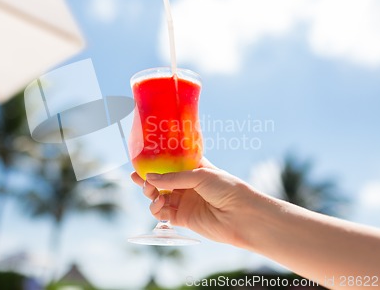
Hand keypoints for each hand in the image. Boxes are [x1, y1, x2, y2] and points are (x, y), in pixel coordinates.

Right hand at [130, 158, 256, 246]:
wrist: (242, 216)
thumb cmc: (227, 189)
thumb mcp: (200, 175)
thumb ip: (173, 177)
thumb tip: (149, 177)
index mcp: (193, 170)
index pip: (170, 164)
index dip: (156, 163)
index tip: (141, 160)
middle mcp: (187, 185)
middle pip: (161, 182)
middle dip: (148, 180)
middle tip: (136, 177)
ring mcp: (184, 202)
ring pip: (159, 197)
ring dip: (151, 194)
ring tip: (151, 191)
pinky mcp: (183, 219)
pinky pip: (163, 214)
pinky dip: (156, 209)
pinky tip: (158, 204)